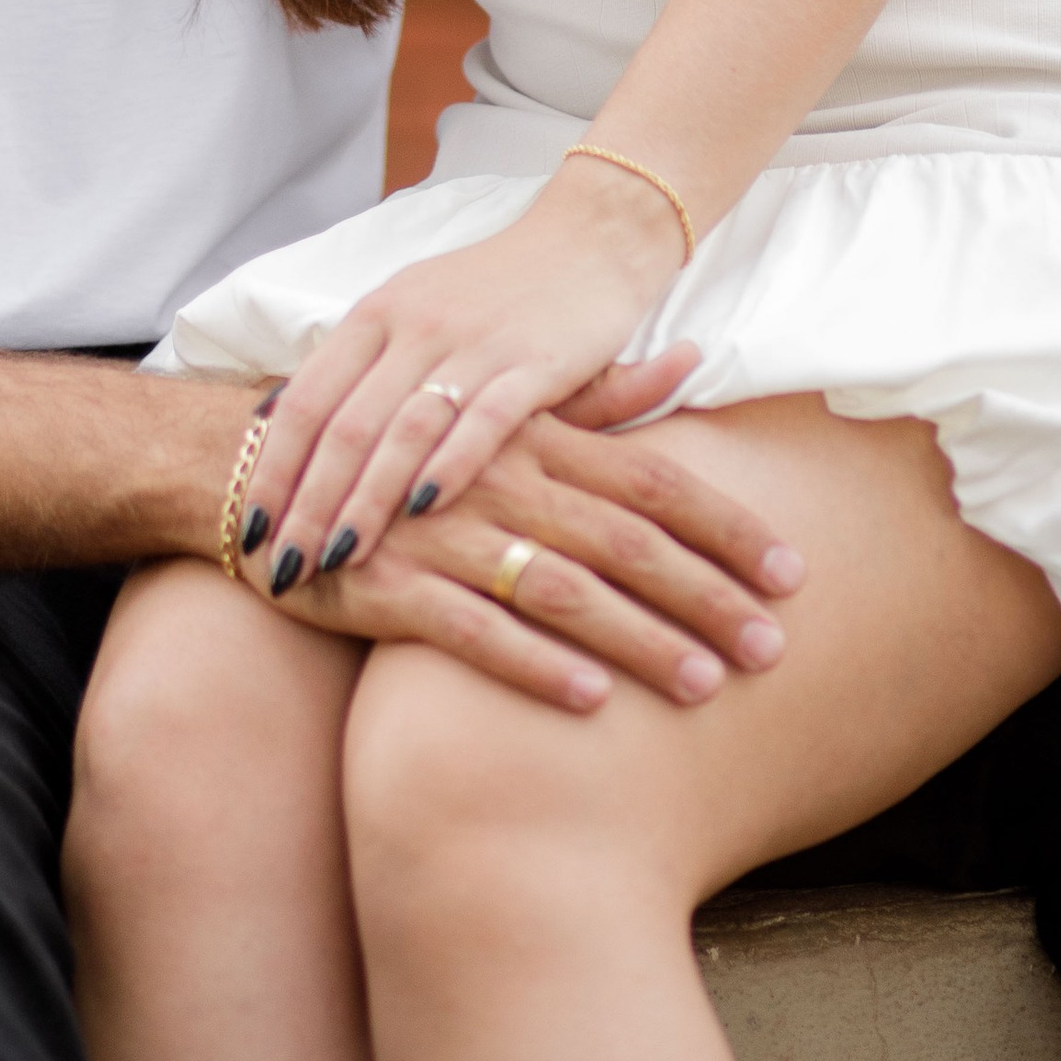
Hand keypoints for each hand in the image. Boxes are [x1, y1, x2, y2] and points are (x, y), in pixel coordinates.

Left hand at [246, 170, 689, 590]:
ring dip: (366, 500)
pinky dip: (452, 464)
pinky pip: (486, 419)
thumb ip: (356, 365)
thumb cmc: (492, 288)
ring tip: (339, 558)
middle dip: (309, 503)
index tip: (247, 529)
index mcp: (376, 313)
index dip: (273, 468)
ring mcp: (473, 343)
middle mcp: (414, 325)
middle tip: (284, 566)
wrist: (588, 236)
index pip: (306, 400)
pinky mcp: (535, 362)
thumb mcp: (410, 309)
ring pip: (403, 430)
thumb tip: (277, 422)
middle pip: (345, 425)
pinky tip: (426, 511)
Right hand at [264, 367, 801, 714]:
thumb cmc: (409, 445)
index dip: (727, 526)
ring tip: (705, 686)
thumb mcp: (505, 405)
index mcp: (534, 433)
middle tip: (775, 649)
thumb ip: (598, 395)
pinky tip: (590, 703)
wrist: (265, 468)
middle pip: (626, 541)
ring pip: (562, 588)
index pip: (654, 480)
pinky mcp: (389, 584)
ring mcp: (443, 532)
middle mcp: (499, 477)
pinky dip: (535, 663)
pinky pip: (473, 629)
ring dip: (640, 640)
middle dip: (707, 595)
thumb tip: (688, 357)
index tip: (794, 574)